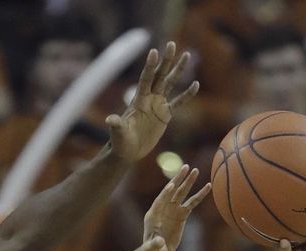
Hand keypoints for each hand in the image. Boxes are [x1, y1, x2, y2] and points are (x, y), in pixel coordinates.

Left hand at [107, 41, 198, 164]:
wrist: (128, 151)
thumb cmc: (120, 143)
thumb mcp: (118, 134)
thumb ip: (116, 125)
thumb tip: (110, 120)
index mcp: (139, 100)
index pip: (145, 79)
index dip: (150, 67)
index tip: (154, 51)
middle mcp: (149, 98)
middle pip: (159, 75)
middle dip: (166, 60)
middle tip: (172, 43)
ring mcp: (158, 105)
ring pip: (170, 83)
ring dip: (178, 70)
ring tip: (186, 55)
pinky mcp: (165, 115)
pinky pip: (178, 102)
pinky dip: (187, 95)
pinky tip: (196, 84)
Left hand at [141, 165, 209, 250]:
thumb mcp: (150, 249)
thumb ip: (153, 245)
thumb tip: (159, 242)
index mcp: (153, 215)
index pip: (160, 201)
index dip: (165, 194)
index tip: (171, 185)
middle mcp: (163, 209)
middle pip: (171, 191)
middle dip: (178, 180)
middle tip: (186, 167)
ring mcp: (173, 210)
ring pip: (182, 194)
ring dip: (188, 182)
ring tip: (195, 170)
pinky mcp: (181, 215)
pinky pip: (192, 203)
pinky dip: (199, 195)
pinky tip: (208, 186)